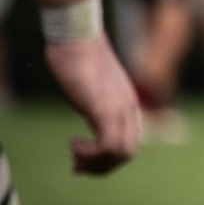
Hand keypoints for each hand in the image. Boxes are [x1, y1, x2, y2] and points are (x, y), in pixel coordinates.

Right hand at [44, 34, 139, 174]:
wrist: (78, 37)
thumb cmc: (79, 57)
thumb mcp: (93, 86)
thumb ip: (97, 101)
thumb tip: (90, 109)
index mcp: (128, 105)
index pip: (129, 143)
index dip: (108, 159)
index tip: (83, 159)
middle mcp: (129, 110)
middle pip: (127, 153)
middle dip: (101, 167)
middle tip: (77, 166)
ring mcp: (120, 110)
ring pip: (121, 153)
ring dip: (95, 163)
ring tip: (74, 155)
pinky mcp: (105, 108)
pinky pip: (109, 145)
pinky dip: (91, 153)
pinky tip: (74, 144)